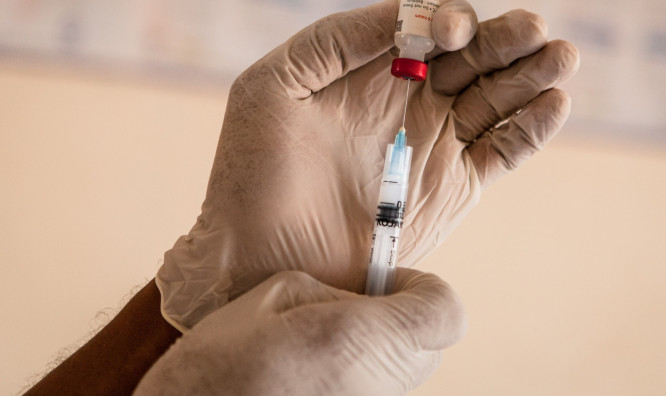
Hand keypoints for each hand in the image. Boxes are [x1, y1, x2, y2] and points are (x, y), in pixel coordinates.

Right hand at [136, 269, 465, 395]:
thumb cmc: (218, 369)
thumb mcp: (275, 296)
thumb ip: (335, 290)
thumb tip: (361, 300)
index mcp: (363, 341)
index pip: (446, 312)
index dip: (423, 288)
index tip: (388, 281)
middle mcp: (380, 387)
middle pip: (429, 345)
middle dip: (399, 317)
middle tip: (350, 308)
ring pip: (403, 374)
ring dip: (379, 350)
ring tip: (322, 346)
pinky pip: (376, 392)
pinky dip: (359, 377)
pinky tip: (312, 376)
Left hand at [157, 0, 579, 328]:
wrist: (261, 254)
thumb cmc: (252, 169)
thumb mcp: (275, 85)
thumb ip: (336, 39)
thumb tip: (406, 16)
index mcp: (369, 69)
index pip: (428, 27)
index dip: (450, 19)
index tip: (453, 34)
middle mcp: (409, 100)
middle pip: (474, 57)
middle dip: (506, 40)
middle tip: (535, 31)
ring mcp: (436, 143)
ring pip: (498, 98)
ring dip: (531, 75)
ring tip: (560, 57)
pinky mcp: (454, 187)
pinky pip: (504, 150)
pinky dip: (532, 128)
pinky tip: (552, 104)